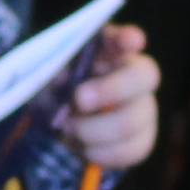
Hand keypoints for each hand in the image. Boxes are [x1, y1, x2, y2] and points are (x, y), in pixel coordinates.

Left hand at [63, 27, 161, 175]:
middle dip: (111, 90)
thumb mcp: (44, 75)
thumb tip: (59, 79)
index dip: (131, 38)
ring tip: (69, 128)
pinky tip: (83, 146)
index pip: (126, 36)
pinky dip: (101, 153)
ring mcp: (143, 106)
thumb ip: (51, 71)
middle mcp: (134, 74)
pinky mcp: (141, 138)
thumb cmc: (54, 88)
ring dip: (95, 130)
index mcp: (110, 49)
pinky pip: (132, 151)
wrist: (60, 121)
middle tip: (78, 99)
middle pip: (145, 76)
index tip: (131, 41)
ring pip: (134, 120)